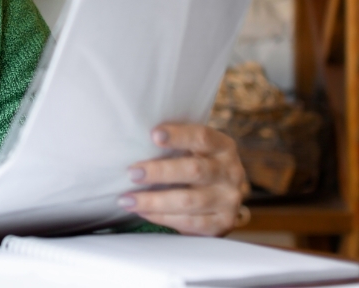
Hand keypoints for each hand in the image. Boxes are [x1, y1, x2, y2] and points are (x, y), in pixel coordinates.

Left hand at [119, 123, 247, 235]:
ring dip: (153, 200)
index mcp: (223, 147)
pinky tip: (143, 212)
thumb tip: (132, 138)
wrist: (219, 196)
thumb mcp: (193, 148)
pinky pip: (189, 222)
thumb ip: (173, 143)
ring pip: (188, 200)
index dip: (179, 135)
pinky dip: (162, 217)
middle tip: (132, 173)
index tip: (153, 134)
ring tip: (127, 200)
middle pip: (194, 170)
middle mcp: (231, 172)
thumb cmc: (194, 163)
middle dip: (159, 172)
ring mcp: (230, 200)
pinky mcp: (223, 223)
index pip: (202, 137)